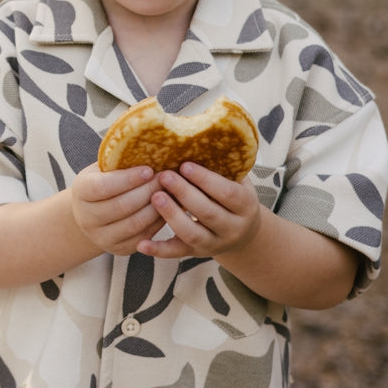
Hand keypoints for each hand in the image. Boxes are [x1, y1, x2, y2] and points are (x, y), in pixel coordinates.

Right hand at [70, 164, 164, 254]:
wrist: (92, 213)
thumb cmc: (103, 183)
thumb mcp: (103, 169)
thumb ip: (120, 161)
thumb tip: (148, 148)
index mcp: (81, 192)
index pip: (103, 186)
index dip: (128, 178)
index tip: (149, 169)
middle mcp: (86, 218)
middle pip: (122, 205)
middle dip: (148, 191)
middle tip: (166, 179)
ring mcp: (101, 237)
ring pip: (135, 223)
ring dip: (157, 207)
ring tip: (170, 192)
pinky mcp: (118, 249)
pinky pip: (143, 236)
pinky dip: (158, 222)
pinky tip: (167, 208)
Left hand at [137, 162, 261, 259]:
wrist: (243, 233)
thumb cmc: (233, 197)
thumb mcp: (237, 181)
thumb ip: (223, 166)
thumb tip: (201, 135)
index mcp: (245, 206)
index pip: (227, 193)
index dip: (206, 179)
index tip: (185, 164)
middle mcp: (232, 228)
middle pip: (208, 213)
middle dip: (184, 193)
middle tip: (164, 176)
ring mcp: (214, 243)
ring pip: (192, 234)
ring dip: (172, 216)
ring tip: (155, 197)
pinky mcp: (195, 253)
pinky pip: (176, 253)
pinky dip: (158, 250)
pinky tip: (141, 243)